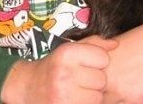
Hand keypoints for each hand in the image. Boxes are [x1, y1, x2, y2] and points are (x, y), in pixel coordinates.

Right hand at [1, 35, 116, 103]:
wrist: (27, 87)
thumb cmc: (54, 66)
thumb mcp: (69, 48)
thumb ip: (94, 44)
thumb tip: (116, 44)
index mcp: (67, 53)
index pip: (103, 58)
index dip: (98, 61)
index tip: (88, 64)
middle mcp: (64, 74)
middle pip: (102, 80)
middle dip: (95, 80)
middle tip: (82, 79)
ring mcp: (63, 95)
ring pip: (98, 97)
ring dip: (92, 95)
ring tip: (78, 91)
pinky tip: (76, 99)